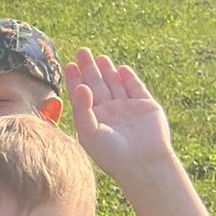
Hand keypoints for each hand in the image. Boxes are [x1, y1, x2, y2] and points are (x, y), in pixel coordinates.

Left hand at [65, 50, 171, 175]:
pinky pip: (136, 88)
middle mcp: (109, 112)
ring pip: (115, 84)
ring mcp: (128, 108)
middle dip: (89, 68)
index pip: (81, 94)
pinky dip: (129, 78)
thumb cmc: (112, 154)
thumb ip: (83, 110)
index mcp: (93, 119)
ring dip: (108, 70)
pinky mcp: (146, 106)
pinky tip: (120, 68)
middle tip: (82, 51)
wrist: (142, 164)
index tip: (68, 65)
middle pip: (97, 85)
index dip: (75, 79)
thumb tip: (81, 87)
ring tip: (99, 57)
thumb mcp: (90, 133)